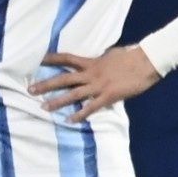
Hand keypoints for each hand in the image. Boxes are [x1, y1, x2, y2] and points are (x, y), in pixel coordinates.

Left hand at [33, 42, 161, 120]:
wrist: (147, 61)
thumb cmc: (131, 56)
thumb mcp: (110, 55)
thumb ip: (99, 61)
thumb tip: (95, 62)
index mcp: (91, 62)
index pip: (66, 58)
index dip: (50, 58)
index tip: (36, 60)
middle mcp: (91, 74)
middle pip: (63, 78)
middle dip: (46, 84)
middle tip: (30, 90)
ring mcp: (98, 85)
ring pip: (73, 94)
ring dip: (57, 101)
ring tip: (43, 108)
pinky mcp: (108, 96)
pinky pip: (91, 107)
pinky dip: (80, 114)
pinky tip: (70, 121)